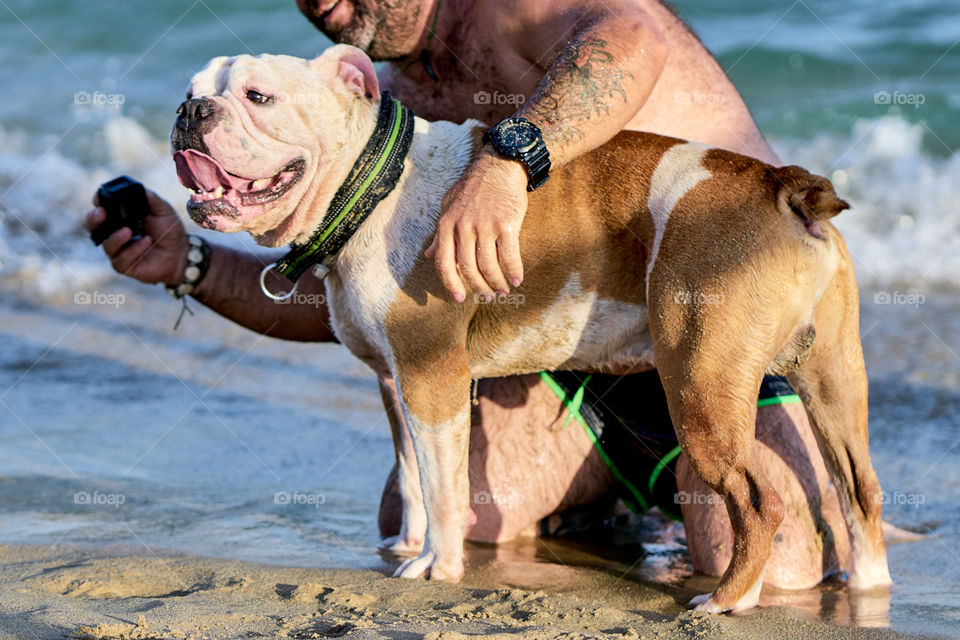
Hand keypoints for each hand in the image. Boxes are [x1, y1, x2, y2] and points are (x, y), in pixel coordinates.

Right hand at [84, 189, 188, 285]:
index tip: (101, 198)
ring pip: (106, 244)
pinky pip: (121, 258)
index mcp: (120, 216)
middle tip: (102, 214)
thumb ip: (152, 200)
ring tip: (128, 230)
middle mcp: (114, 232)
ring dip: (116, 237)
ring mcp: (118, 249)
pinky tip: (146, 242)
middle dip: (93, 219)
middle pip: (92, 225)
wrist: (181, 253)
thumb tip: (142, 189)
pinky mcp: (124, 265)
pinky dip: (133, 249)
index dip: (98, 201)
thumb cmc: (169, 231)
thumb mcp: (164, 211)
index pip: (101, 206)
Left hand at [425, 149, 527, 301]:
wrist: (500, 166)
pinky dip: (514, 271)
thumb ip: (439, 233)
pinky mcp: (506, 224)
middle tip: (487, 297)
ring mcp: (485, 226)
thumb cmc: (473, 187)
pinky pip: (509, 255)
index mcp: (446, 224)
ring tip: (503, 290)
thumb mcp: (448, 206)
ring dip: (497, 283)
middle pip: (468, 269)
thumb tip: (427, 255)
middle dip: (478, 288)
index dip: (450, 284)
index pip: (443, 262)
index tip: (459, 298)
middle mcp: (463, 227)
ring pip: (489, 266)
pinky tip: (517, 279)